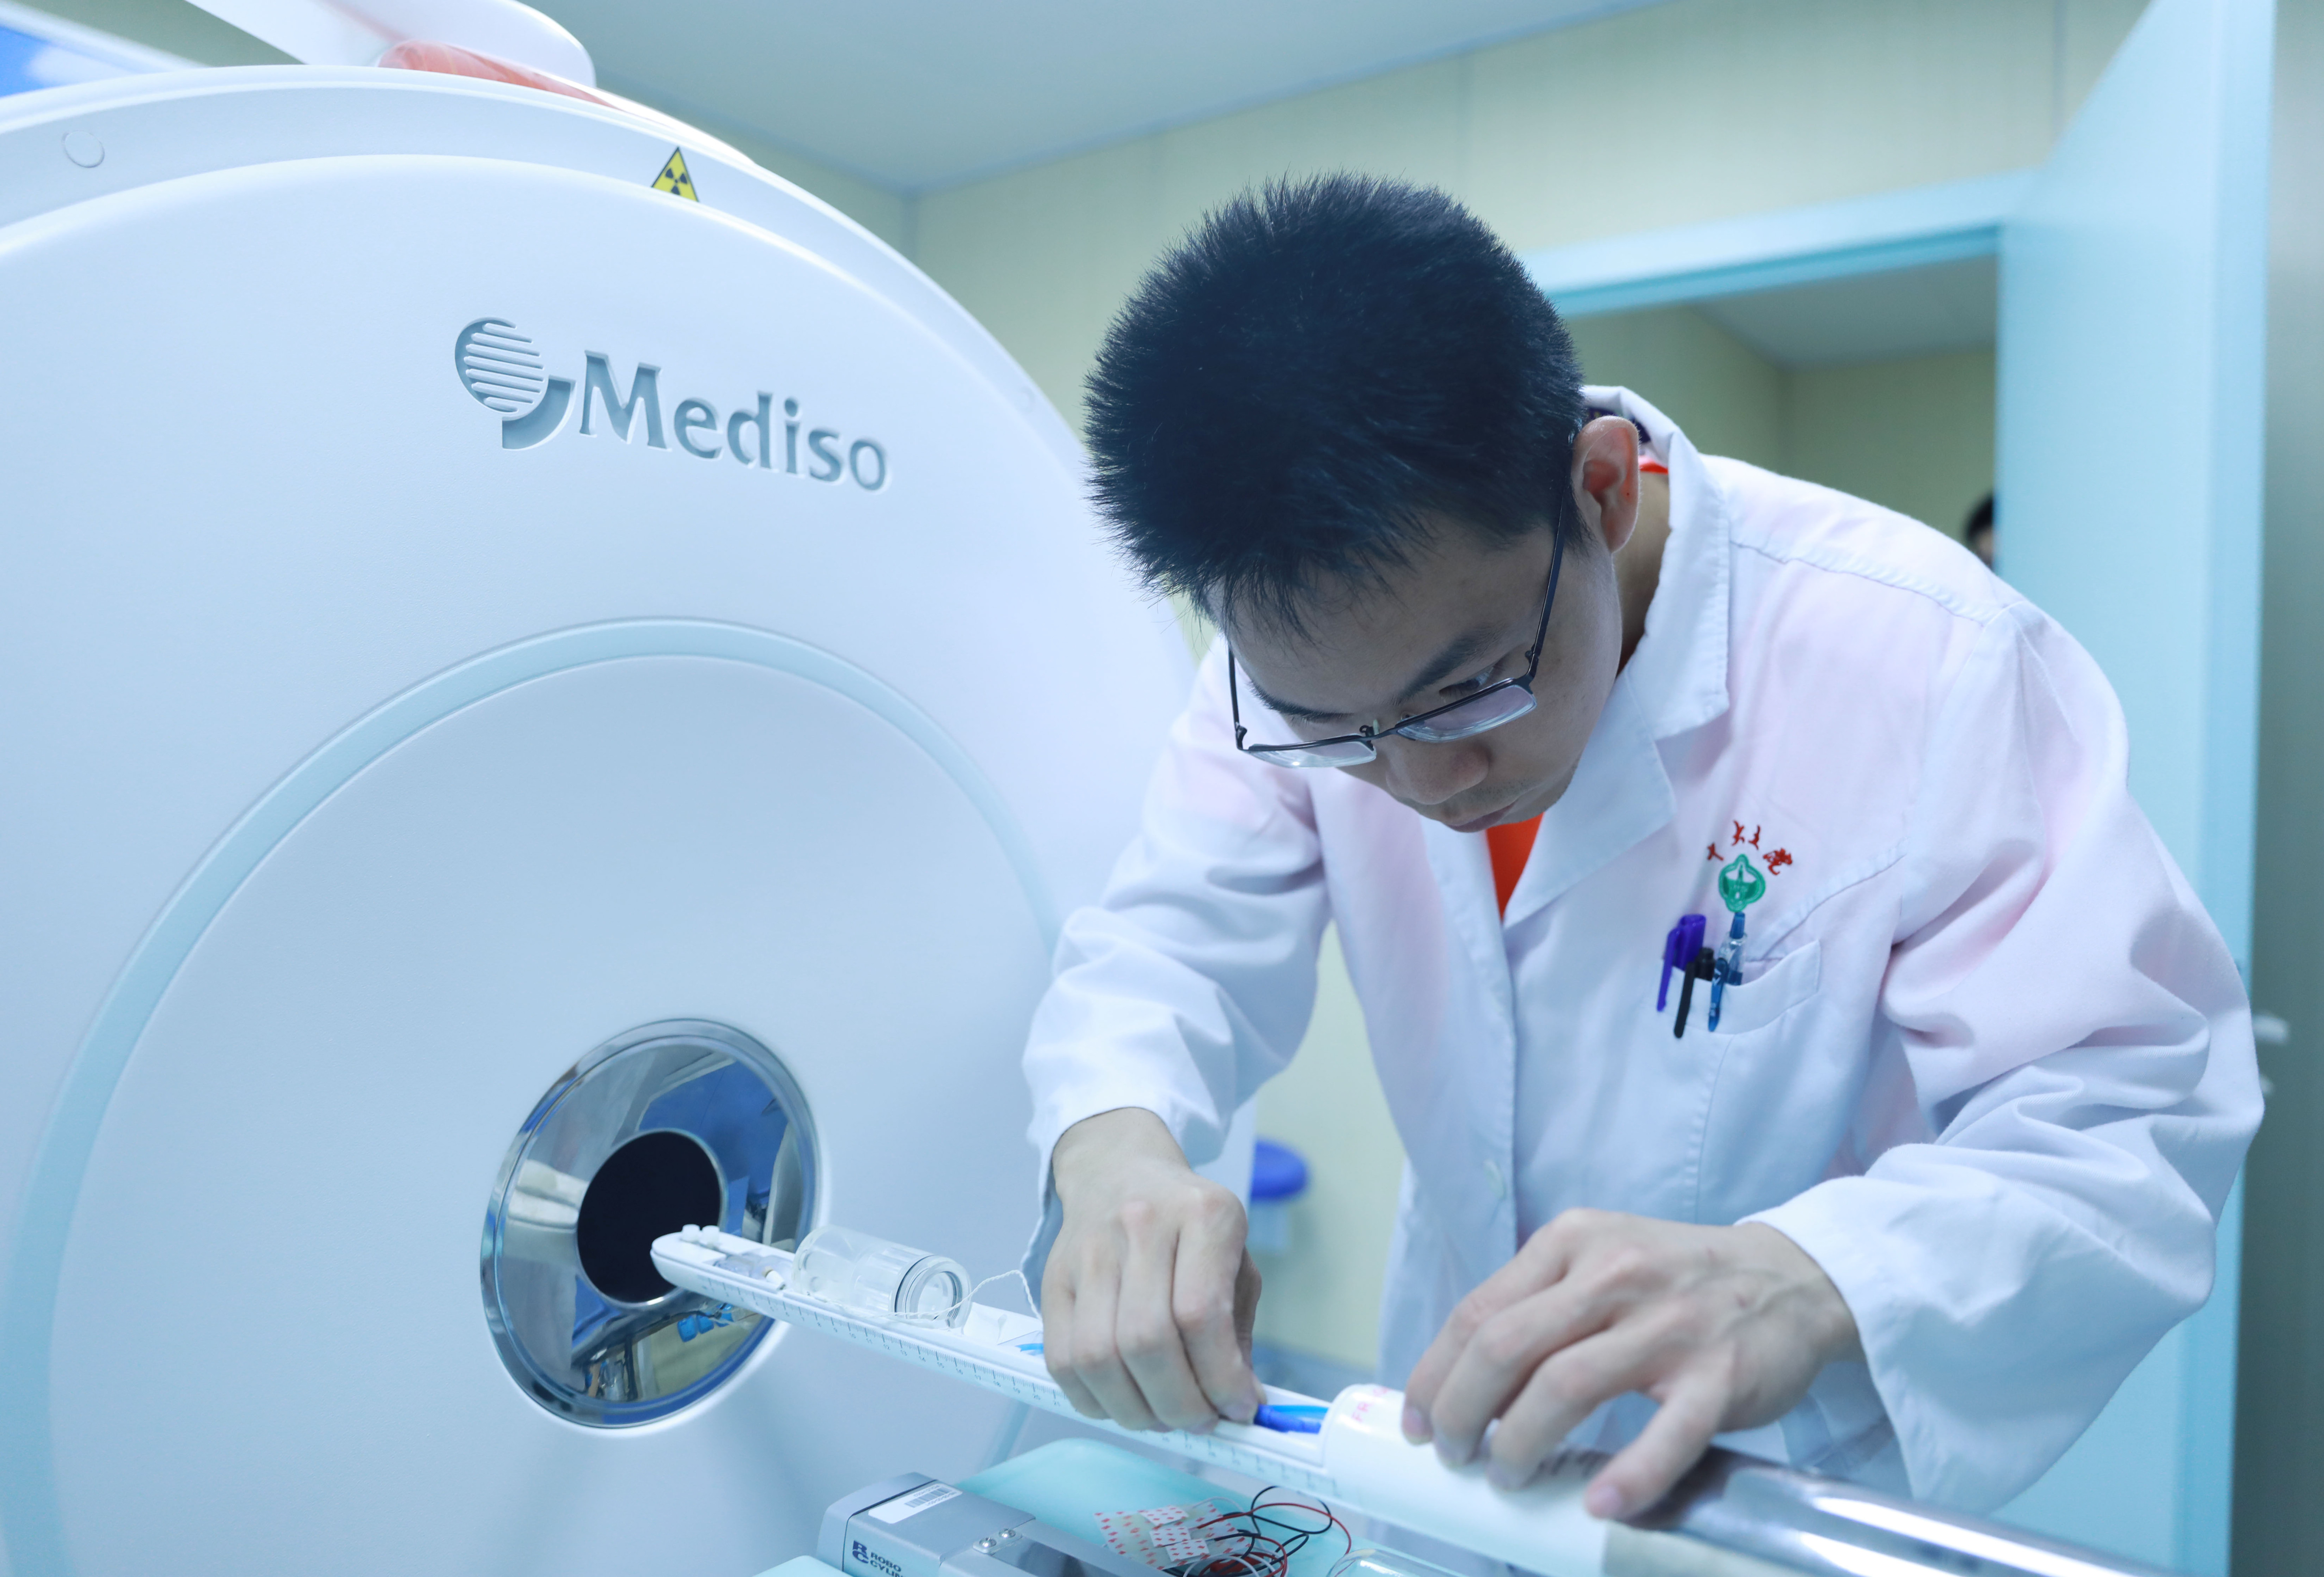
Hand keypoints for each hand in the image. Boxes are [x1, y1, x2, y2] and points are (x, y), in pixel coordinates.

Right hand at [1042, 1107, 1264, 1431]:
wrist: (1120, 1170)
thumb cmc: (1187, 1225)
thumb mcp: (1235, 1259)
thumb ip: (1239, 1333)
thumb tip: (1240, 1405)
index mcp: (1202, 1215)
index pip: (1201, 1314)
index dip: (1219, 1377)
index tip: (1237, 1409)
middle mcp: (1141, 1226)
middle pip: (1147, 1340)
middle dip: (1178, 1403)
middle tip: (1199, 1423)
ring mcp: (1090, 1251)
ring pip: (1100, 1356)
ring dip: (1135, 1409)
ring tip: (1162, 1418)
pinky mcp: (1052, 1279)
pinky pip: (1062, 1359)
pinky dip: (1093, 1399)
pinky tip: (1122, 1402)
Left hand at [1400, 1210, 1860, 1519]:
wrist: (1794, 1277)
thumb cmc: (1677, 1279)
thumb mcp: (1599, 1261)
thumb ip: (1539, 1304)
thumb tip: (1466, 1379)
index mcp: (1572, 1242)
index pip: (1478, 1312)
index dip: (1435, 1374)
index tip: (1419, 1421)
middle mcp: (1614, 1275)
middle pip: (1505, 1347)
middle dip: (1462, 1412)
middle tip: (1455, 1456)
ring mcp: (1669, 1326)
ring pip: (1566, 1386)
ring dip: (1520, 1444)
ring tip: (1507, 1478)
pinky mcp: (1720, 1378)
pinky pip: (1665, 1435)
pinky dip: (1628, 1476)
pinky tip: (1598, 1503)